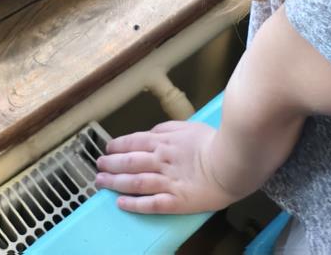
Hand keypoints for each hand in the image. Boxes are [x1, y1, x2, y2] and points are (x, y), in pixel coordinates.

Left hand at [95, 120, 235, 214]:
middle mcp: (161, 160)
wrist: (232, 161)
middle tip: (98, 167)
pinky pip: (150, 203)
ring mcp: (167, 181)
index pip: (134, 142)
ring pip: (134, 181)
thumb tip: (152, 132)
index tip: (107, 148)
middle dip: (110, 163)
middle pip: (129, 161)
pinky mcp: (176, 201)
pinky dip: (133, 204)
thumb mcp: (188, 126)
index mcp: (164, 141)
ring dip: (115, 182)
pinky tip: (121, 203)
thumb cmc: (213, 142)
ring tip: (100, 183)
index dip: (118, 146)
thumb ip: (168, 128)